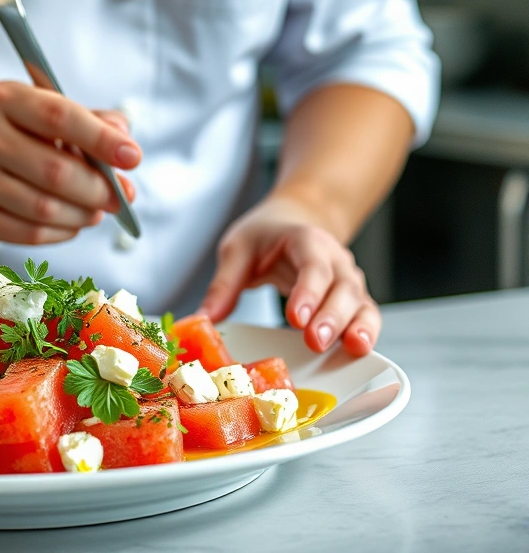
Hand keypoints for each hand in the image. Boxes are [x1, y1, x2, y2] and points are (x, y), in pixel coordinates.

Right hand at [0, 81, 140, 244]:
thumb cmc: (13, 136)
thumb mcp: (44, 113)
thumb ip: (91, 121)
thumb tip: (125, 145)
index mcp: (2, 98)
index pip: (59, 116)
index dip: (101, 139)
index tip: (133, 157)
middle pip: (56, 171)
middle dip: (100, 189)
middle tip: (122, 198)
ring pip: (46, 209)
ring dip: (84, 215)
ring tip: (97, 211)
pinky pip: (30, 234)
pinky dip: (62, 232)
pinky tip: (70, 223)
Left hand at [198, 197, 379, 355]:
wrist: (293, 219)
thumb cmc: (265, 235)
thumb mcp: (237, 249)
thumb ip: (223, 285)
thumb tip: (203, 319)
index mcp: (306, 241)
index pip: (313, 266)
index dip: (308, 291)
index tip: (295, 318)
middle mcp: (334, 259)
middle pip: (342, 287)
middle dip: (331, 317)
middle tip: (315, 341)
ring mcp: (347, 280)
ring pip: (362, 302)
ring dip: (359, 326)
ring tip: (353, 348)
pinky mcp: (351, 300)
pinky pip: (366, 315)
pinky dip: (367, 331)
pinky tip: (361, 350)